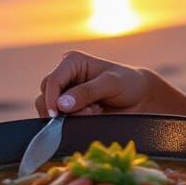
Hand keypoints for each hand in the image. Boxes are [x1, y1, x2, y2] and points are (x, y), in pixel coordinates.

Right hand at [35, 51, 150, 116]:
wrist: (140, 99)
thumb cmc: (128, 84)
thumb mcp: (112, 83)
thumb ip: (88, 92)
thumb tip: (62, 104)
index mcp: (72, 62)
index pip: (52, 80)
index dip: (52, 98)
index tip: (57, 115)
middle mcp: (65, 76)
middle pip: (45, 96)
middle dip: (64, 110)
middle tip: (90, 111)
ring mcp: (66, 94)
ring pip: (50, 110)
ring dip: (70, 117)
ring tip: (94, 112)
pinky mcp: (69, 110)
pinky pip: (60, 120)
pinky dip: (74, 122)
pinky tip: (93, 115)